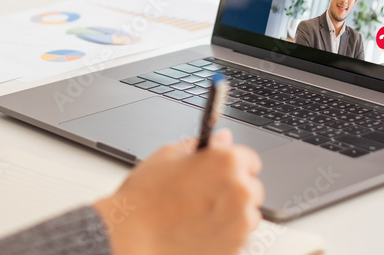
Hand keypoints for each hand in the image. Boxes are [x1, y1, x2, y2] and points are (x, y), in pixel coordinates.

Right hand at [94, 129, 263, 254]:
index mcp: (228, 162)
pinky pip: (238, 237)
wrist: (132, 237)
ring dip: (232, 212)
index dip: (232, 164)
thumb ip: (204, 146)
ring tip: (199, 213)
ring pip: (247, 214)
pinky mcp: (235, 248)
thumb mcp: (169, 155)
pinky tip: (200, 228)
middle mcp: (240, 192)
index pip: (250, 159)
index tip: (220, 171)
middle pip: (251, 187)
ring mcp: (240, 224)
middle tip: (204, 193)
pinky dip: (225, 233)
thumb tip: (223, 140)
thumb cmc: (146, 197)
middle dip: (233, 189)